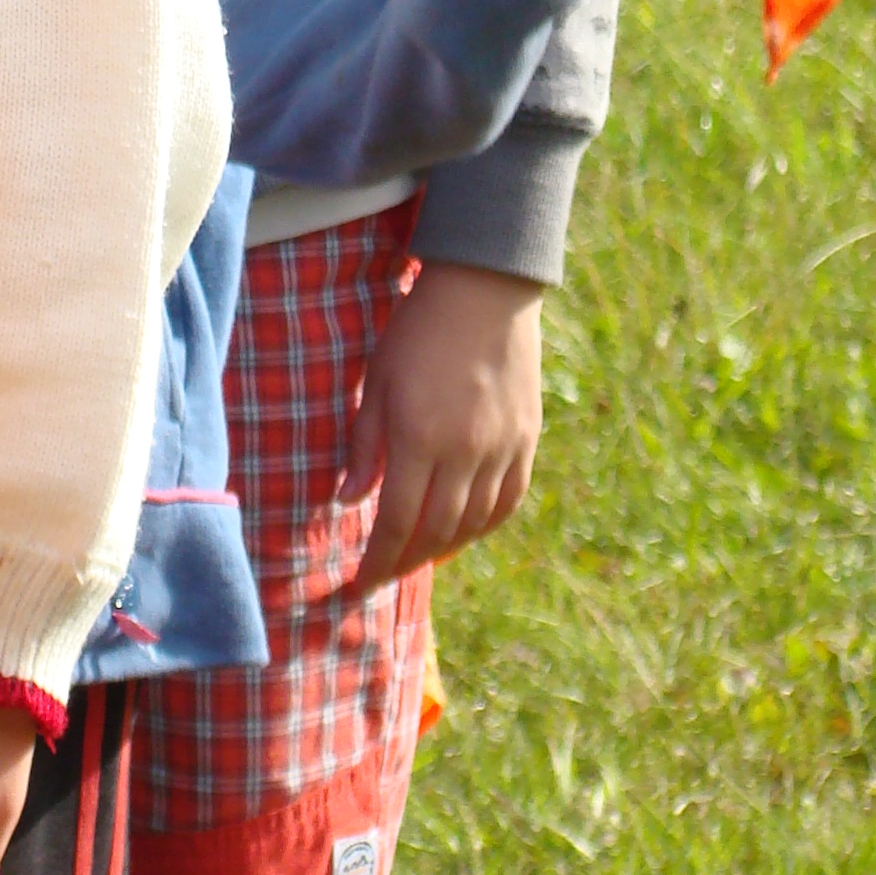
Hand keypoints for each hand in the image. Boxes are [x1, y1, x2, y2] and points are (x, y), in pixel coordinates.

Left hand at [340, 258, 540, 589]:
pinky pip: (507, 502)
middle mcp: (465, 452)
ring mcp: (502, 449)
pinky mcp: (527, 440)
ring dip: (442, 550)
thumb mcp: (378, 380)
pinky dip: (483, 526)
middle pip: (435, 531)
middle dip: (404, 562)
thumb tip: (348, 501)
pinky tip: (463, 532)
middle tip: (384, 575)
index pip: (396, 521)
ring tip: (417, 558)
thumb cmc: (418, 329)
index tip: (359, 584)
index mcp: (419, 436)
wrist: (484, 289)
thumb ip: (366, 445)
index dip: (377, 560)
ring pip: (473, 524)